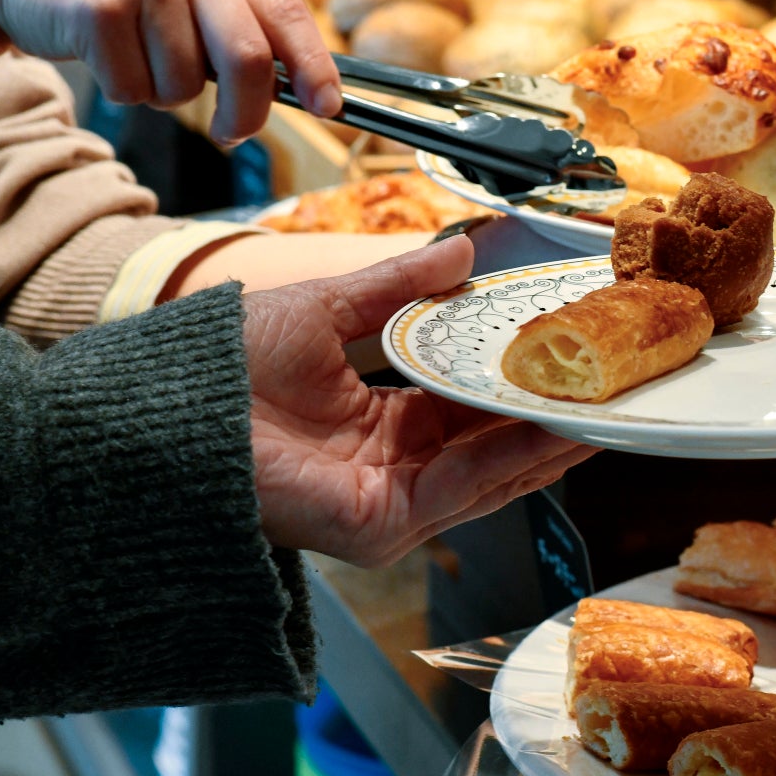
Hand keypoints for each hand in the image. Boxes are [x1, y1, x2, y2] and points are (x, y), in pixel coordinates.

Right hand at [0, 0, 341, 163]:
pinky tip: (104, 55)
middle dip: (247, 114)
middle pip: (249, 61)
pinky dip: (123, 90)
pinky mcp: (97, 5)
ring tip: (138, 58)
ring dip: (165, 95)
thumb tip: (306, 90)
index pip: (290, 14)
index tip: (332, 109)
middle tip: (234, 134)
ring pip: (186, 85)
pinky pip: (133, 87)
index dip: (317, 68)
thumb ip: (240, 27)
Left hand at [242, 237, 598, 565]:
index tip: (569, 345)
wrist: (163, 407)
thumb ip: (398, 285)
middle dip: (554, 412)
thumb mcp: (327, 308)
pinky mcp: (381, 525)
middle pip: (495, 445)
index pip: (471, 406)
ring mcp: (392, 504)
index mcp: (382, 424)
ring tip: (604, 400)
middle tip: (612, 377)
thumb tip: (463, 250)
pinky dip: (511, 457)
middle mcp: (395, 471)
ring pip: (493, 470)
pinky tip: (553, 427)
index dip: (520, 377)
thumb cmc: (220, 365)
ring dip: (550, 435)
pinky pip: (462, 489)